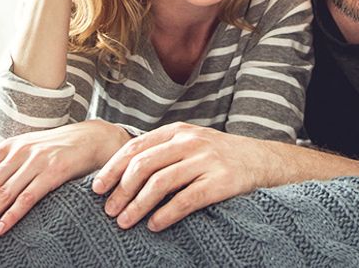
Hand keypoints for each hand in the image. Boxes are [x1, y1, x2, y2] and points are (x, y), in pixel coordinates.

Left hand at [0, 120, 128, 239]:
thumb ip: (4, 164)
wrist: (94, 138)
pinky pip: (28, 198)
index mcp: (7, 147)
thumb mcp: (27, 150)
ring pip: (2, 194)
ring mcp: (35, 162)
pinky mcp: (54, 173)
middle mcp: (17, 153)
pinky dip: (11, 216)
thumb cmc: (57, 148)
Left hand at [90, 122, 276, 231]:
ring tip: (125, 222)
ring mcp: (206, 160)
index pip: (135, 148)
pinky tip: (154, 226)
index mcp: (177, 132)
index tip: (97, 188)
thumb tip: (121, 173)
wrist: (262, 160)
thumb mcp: (190, 143)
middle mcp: (189, 142)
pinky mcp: (220, 181)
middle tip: (108, 210)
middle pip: (143, 165)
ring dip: (138, 205)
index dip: (112, 168)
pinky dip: (166, 214)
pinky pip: (186, 199)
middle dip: (121, 190)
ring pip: (160, 183)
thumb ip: (162, 151)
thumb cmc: (218, 156)